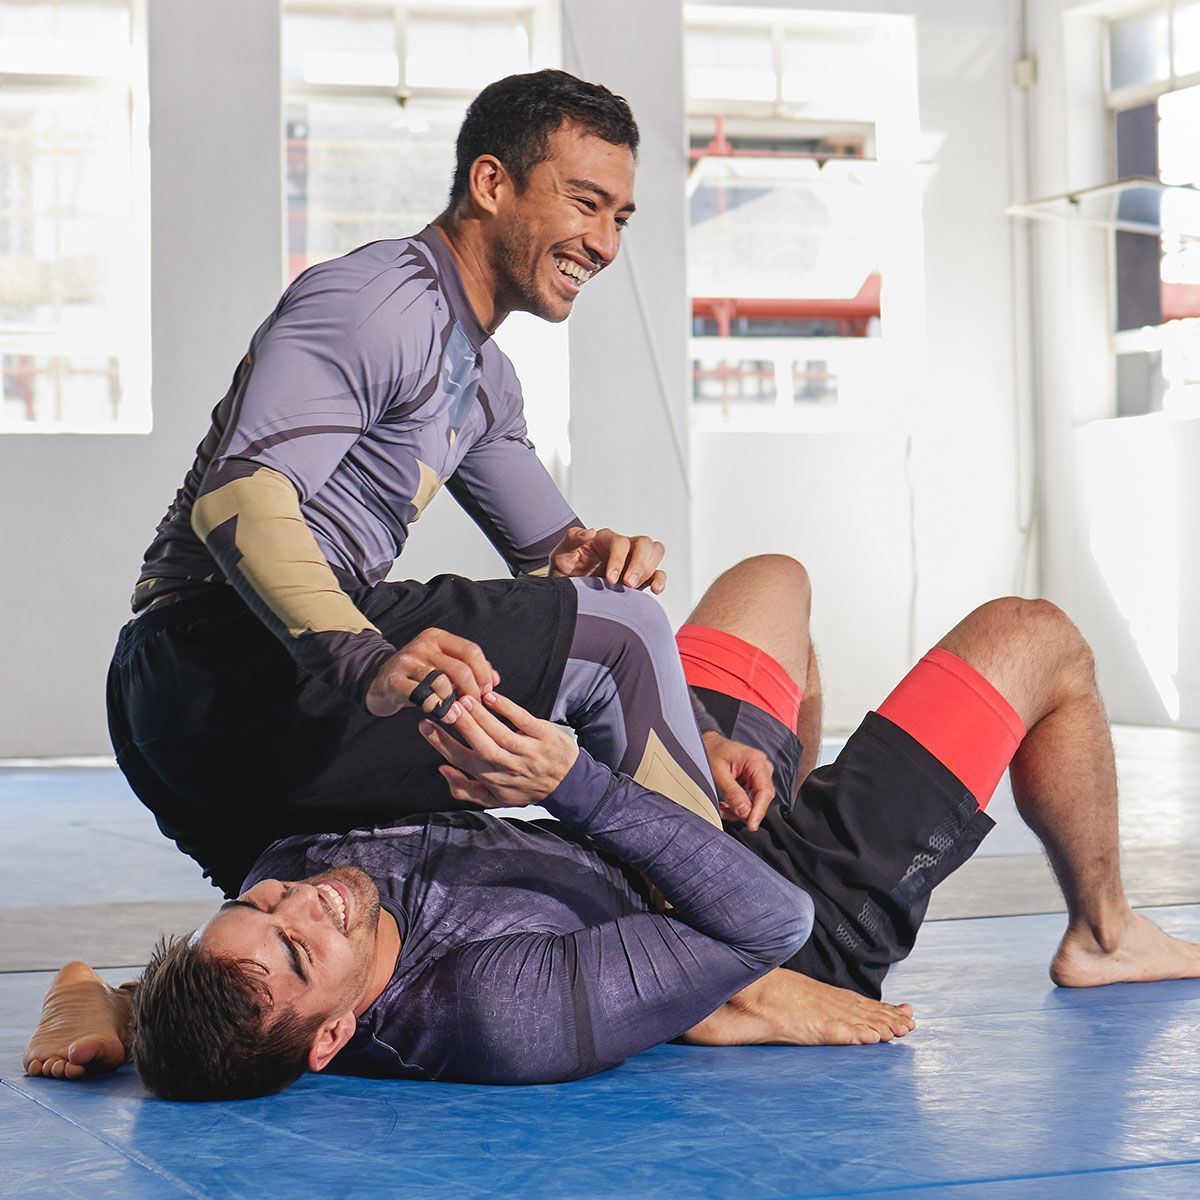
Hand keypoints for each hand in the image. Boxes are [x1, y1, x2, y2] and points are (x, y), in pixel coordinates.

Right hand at [365, 627, 498, 718]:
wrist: (379, 682)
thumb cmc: (418, 676)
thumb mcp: (442, 665)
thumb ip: (469, 669)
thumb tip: (495, 679)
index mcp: (437, 637)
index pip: (470, 650)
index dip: (484, 672)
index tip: (489, 690)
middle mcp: (422, 645)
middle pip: (460, 668)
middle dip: (473, 691)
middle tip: (475, 705)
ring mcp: (407, 661)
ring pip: (442, 682)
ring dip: (454, 702)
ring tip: (458, 713)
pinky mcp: (395, 680)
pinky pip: (422, 696)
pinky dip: (437, 708)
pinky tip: (443, 715)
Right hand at [419, 691, 578, 807]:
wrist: (567, 785)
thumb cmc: (525, 788)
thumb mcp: (494, 799)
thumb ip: (464, 788)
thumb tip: (442, 769)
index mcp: (492, 779)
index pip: (461, 759)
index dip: (441, 742)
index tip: (425, 724)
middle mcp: (508, 766)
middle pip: (479, 745)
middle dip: (460, 726)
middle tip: (444, 707)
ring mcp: (527, 751)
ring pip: (499, 732)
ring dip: (480, 715)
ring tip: (463, 699)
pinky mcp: (543, 736)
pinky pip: (522, 720)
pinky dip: (506, 708)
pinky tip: (491, 696)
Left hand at [549, 527, 666, 592]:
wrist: (568, 589)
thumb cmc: (565, 569)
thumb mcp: (561, 553)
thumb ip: (572, 539)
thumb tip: (589, 532)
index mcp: (605, 539)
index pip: (620, 542)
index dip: (618, 559)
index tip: (609, 579)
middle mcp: (623, 547)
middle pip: (644, 543)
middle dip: (639, 564)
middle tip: (627, 584)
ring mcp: (633, 561)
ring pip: (655, 552)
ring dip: (649, 570)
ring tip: (633, 587)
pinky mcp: (640, 577)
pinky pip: (658, 573)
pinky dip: (660, 580)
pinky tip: (655, 590)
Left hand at [703, 731, 774, 830]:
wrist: (708, 743)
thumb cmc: (711, 752)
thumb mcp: (718, 773)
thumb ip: (732, 792)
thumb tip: (745, 812)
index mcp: (756, 761)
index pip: (765, 791)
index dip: (759, 811)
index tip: (751, 826)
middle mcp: (762, 767)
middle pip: (762, 798)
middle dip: (746, 811)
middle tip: (726, 812)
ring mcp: (759, 773)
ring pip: (756, 801)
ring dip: (740, 809)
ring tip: (722, 806)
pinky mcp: (754, 780)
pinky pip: (751, 798)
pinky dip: (739, 805)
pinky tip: (726, 803)